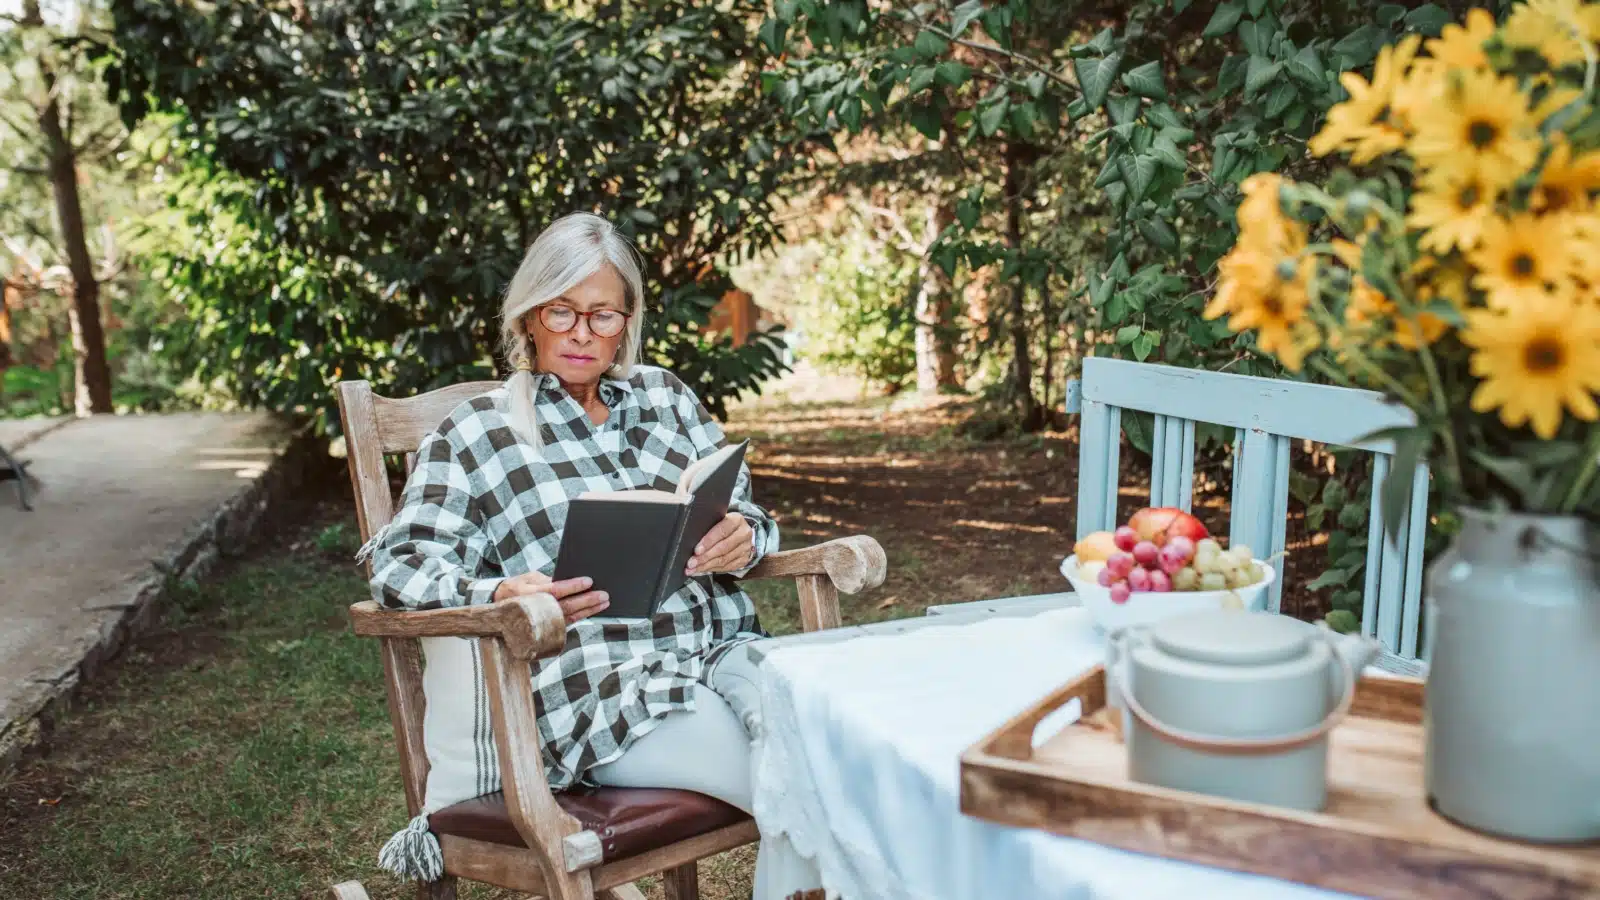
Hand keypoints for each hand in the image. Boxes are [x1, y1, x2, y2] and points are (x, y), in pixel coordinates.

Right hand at [494, 572, 609, 623]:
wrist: (498, 609)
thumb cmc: (515, 589)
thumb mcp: (528, 579)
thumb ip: (546, 581)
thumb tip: (568, 582)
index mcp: (528, 594)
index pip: (555, 590)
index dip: (573, 586)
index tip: (588, 580)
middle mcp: (535, 610)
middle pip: (565, 606)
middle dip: (587, 600)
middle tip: (604, 594)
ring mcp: (541, 622)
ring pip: (569, 617)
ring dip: (589, 610)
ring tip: (604, 602)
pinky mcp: (546, 629)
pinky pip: (567, 623)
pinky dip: (582, 616)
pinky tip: (594, 610)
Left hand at [687, 512, 753, 575]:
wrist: (742, 533)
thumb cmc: (724, 525)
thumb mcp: (718, 520)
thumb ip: (708, 526)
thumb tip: (691, 539)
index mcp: (737, 520)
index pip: (722, 531)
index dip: (708, 541)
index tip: (696, 550)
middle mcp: (744, 534)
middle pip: (723, 548)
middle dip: (705, 557)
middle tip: (691, 563)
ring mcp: (745, 548)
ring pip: (724, 560)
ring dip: (706, 566)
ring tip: (693, 569)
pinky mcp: (744, 559)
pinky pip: (726, 567)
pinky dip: (712, 569)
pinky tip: (702, 570)